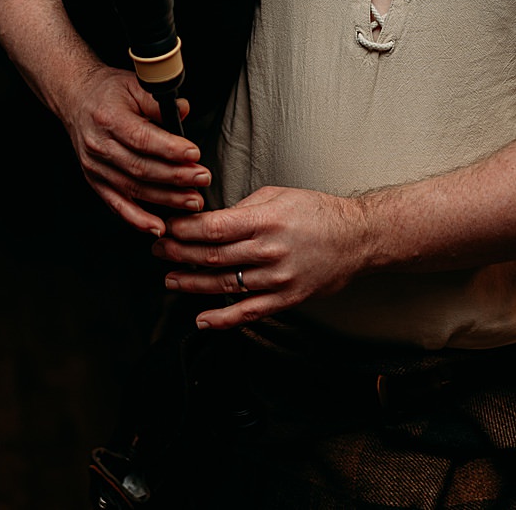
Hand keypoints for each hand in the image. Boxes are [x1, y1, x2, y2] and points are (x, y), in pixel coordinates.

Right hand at [55, 65, 209, 235]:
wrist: (75, 99)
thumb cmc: (107, 92)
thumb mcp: (133, 85)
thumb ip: (158, 101)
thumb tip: (183, 111)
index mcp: (109, 118)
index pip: (142, 138)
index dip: (169, 149)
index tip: (194, 154)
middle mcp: (99, 146)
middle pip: (140, 167)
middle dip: (175, 177)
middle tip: (202, 178)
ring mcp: (96, 167)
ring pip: (133, 189)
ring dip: (165, 199)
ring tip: (192, 201)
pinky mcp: (95, 181)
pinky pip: (117, 205)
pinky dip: (137, 220)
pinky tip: (158, 226)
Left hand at [154, 185, 370, 329]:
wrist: (356, 239)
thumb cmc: (316, 212)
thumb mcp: (276, 195)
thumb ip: (241, 207)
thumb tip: (208, 219)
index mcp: (265, 220)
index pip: (213, 227)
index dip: (184, 230)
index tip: (166, 228)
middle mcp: (270, 250)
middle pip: (212, 256)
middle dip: (179, 254)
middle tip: (159, 251)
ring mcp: (278, 278)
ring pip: (225, 285)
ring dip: (192, 284)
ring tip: (170, 279)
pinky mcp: (287, 299)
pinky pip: (249, 313)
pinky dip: (223, 319)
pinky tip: (202, 319)